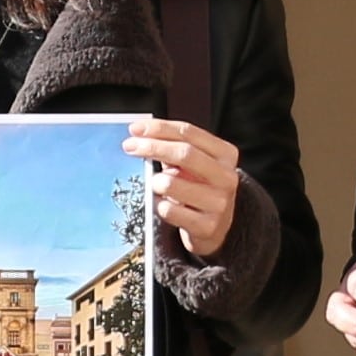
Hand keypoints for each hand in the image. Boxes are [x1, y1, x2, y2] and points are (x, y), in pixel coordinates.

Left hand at [125, 119, 239, 257]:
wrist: (217, 227)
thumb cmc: (199, 188)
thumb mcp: (193, 165)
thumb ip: (173, 148)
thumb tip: (140, 135)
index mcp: (225, 154)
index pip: (189, 133)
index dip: (160, 128)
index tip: (135, 129)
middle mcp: (226, 177)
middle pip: (184, 154)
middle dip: (152, 147)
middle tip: (129, 147)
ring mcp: (219, 203)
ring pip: (172, 184)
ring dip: (155, 181)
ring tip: (155, 184)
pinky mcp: (207, 226)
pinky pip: (169, 210)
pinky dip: (158, 205)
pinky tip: (162, 204)